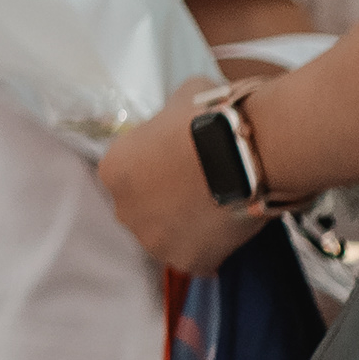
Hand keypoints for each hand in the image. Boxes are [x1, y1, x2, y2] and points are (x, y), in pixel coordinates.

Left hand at [98, 80, 275, 273]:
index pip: (128, 175)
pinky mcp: (188, 261)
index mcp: (113, 170)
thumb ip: (169, 114)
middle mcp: (124, 210)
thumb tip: (179, 115)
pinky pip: (198, 260)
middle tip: (201, 189)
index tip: (180, 165)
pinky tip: (228, 233)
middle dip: (166, 202)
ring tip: (218, 211)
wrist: (246, 151)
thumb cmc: (211, 118)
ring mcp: (154, 240)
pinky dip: (211, 251)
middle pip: (142, 209)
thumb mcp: (181, 98)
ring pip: (166, 238)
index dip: (155, 170)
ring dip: (186, 229)